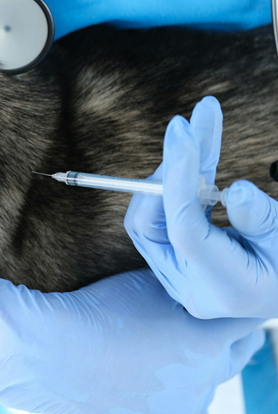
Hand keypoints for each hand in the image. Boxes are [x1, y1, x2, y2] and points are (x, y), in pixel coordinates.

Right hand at [0, 269, 264, 413]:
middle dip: (228, 330)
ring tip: (169, 343)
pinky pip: (183, 400)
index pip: (247, 318)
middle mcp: (205, 378)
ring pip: (213, 377)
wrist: (50, 353)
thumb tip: (200, 275)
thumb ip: (185, 285)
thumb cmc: (94, 313)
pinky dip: (176, 385)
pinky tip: (149, 370)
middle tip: (205, 314)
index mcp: (205, 340)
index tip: (224, 291)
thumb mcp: (146, 286)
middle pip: (240, 349)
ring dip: (203, 360)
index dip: (235, 301)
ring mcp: (183, 403)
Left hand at [124, 96, 277, 318]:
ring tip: (196, 131)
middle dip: (169, 169)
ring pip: (150, 215)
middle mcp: (189, 286)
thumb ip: (263, 219)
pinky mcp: (172, 260)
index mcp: (224, 288)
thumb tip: (236, 191)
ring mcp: (176, 275)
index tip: (183, 133)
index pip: (185, 230)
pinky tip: (197, 153)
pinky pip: (160, 216)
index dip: (180, 179)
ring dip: (172, 171)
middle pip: (151, 222)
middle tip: (187, 125)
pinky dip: (177, 183)